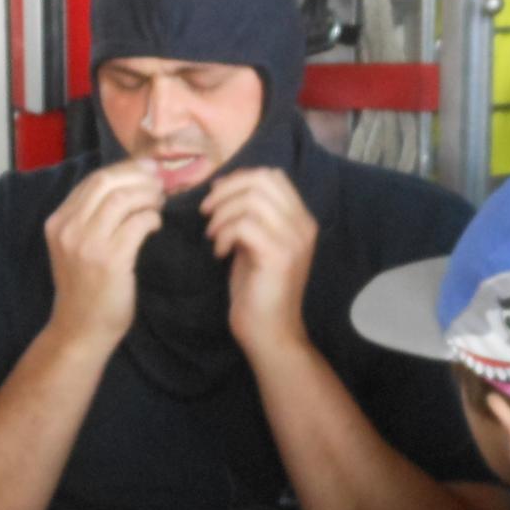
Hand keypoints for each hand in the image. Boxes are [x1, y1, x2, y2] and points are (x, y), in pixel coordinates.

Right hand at [45, 161, 164, 351]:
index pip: (93, 180)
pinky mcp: (110, 260)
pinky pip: (138, 223)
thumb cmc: (84, 288)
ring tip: (159, 204)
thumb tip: (127, 184)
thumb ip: (90, 218)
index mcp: (57, 221)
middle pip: (107, 182)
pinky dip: (152, 219)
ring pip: (124, 199)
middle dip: (138, 177)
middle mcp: (68, 228)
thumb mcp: (75, 247)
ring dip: (148, 196)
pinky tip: (155, 225)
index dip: (124, 169)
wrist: (80, 330)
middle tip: (159, 183)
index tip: (147, 170)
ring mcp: (87, 244)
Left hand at [203, 168, 316, 355]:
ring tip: (213, 236)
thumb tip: (223, 186)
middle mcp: (303, 226)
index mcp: (300, 220)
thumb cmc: (257, 290)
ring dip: (222, 214)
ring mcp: (294, 240)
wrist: (270, 333)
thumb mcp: (254, 244)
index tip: (216, 197)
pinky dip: (224, 234)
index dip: (239, 178)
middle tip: (207, 213)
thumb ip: (248, 216)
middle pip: (262, 180)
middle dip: (226, 191)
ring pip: (252, 200)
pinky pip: (244, 225)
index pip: (273, 176)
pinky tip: (219, 254)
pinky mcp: (279, 256)